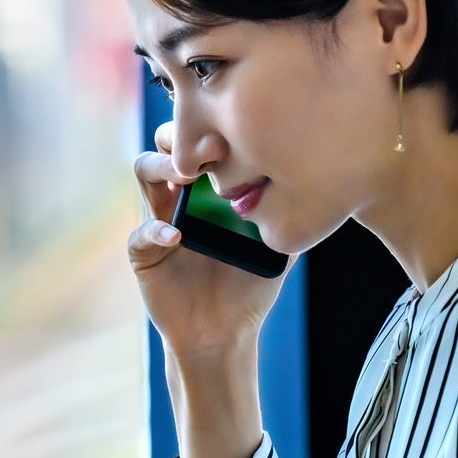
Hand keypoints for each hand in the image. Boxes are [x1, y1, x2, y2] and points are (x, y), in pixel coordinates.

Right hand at [130, 121, 286, 357]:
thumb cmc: (249, 285)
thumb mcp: (277, 243)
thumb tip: (316, 178)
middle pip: (167, 143)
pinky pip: (141, 233)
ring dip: (161, 167)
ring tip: (185, 179)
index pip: (202, 140)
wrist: (225, 332)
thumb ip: (287, 212)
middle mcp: (181, 195)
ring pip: (144, 172)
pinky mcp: (144, 253)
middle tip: (208, 147)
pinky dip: (156, 231)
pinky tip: (177, 237)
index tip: (234, 130)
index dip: (210, 125)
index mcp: (210, 187)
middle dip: (179, 134)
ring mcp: (159, 219)